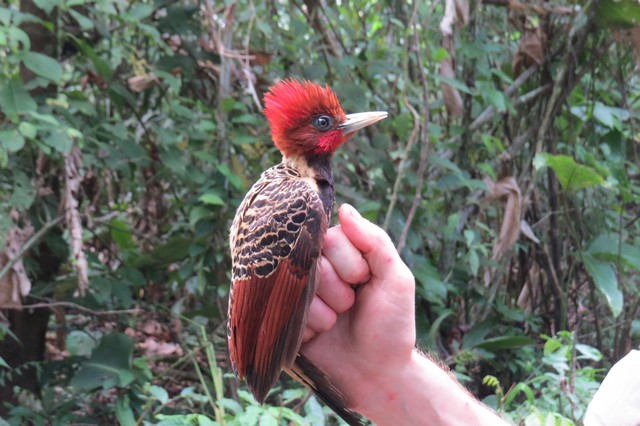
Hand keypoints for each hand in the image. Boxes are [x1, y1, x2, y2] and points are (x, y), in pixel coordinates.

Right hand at [301, 203, 415, 411]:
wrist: (379, 374)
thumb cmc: (391, 326)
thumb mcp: (396, 279)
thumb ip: (375, 241)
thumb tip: (345, 208)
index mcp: (343, 256)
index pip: (330, 238)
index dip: (349, 264)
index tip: (364, 282)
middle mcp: (317, 271)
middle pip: (311, 260)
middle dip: (338, 289)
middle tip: (350, 306)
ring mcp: (300, 295)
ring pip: (297, 287)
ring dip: (324, 311)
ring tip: (337, 322)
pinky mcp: (287, 320)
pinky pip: (286, 312)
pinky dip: (308, 327)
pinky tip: (321, 336)